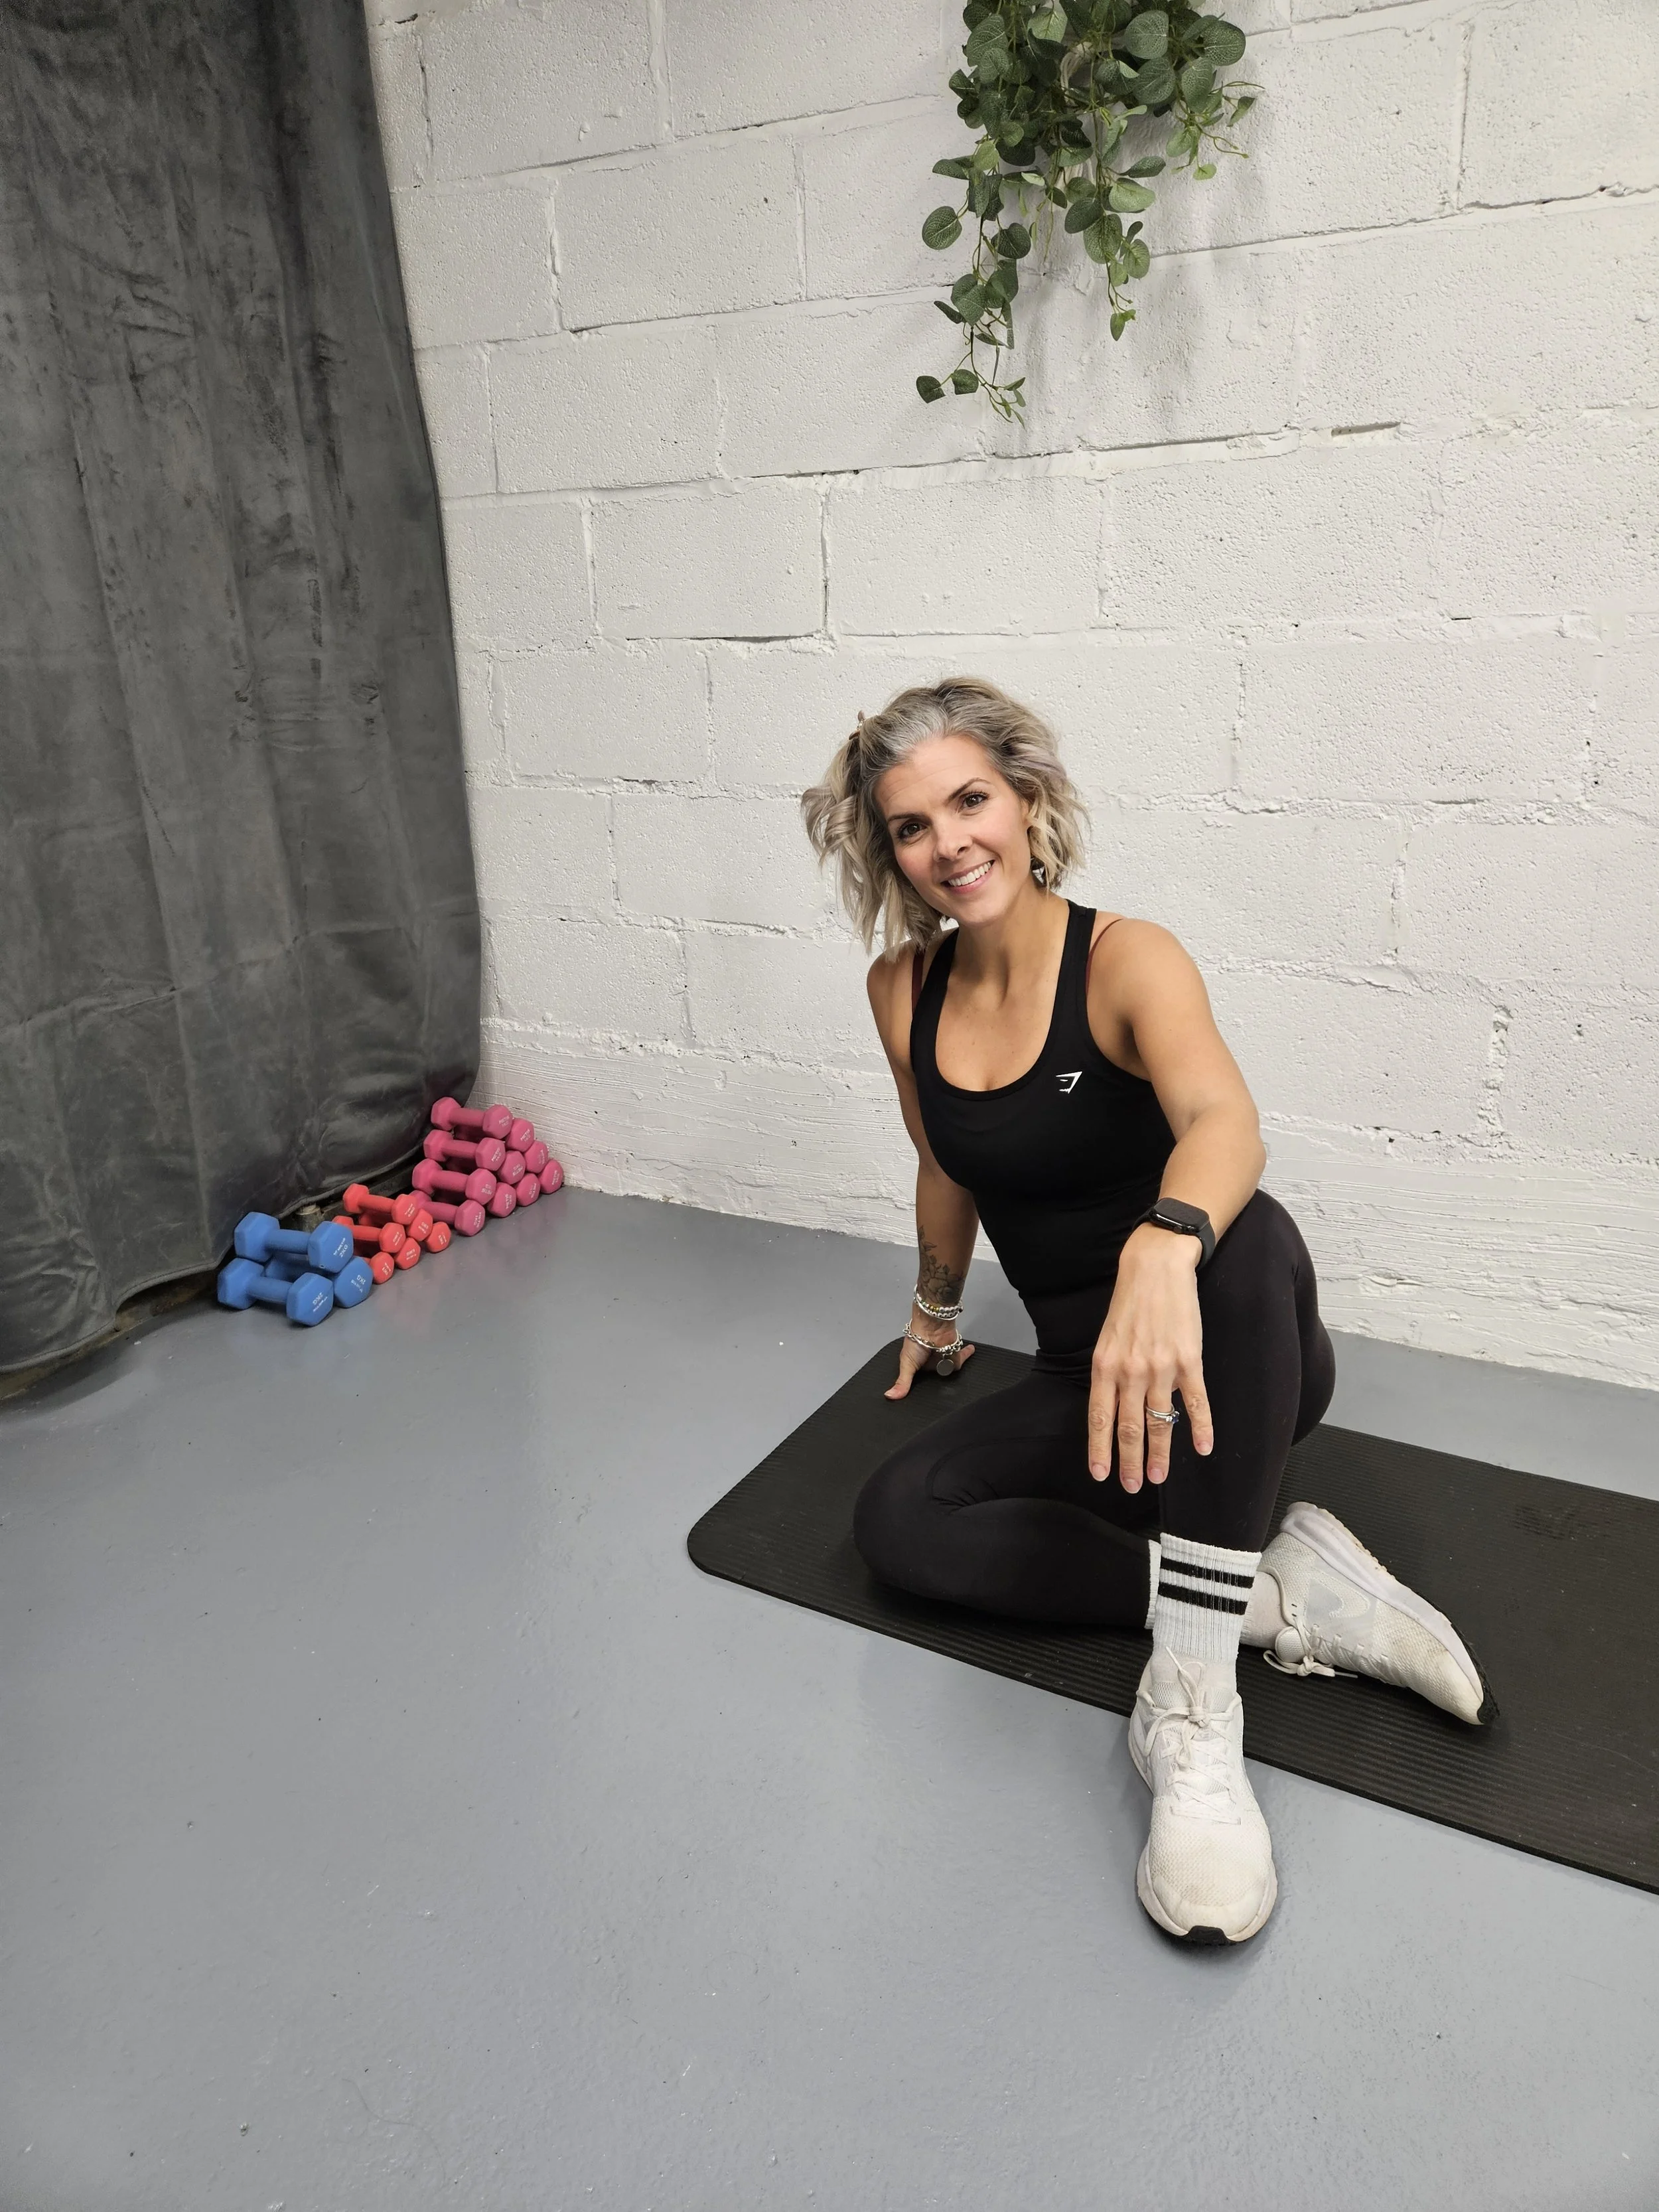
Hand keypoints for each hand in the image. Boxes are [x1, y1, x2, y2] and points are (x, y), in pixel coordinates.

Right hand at [885, 1312, 975, 1398]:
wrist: (931, 1327)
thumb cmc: (915, 1341)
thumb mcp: (906, 1364)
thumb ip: (902, 1382)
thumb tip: (889, 1396)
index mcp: (918, 1365)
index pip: (922, 1380)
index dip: (923, 1385)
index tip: (924, 1394)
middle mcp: (932, 1362)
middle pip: (937, 1376)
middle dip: (938, 1377)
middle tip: (940, 1385)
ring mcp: (944, 1358)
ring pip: (950, 1370)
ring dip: (951, 1366)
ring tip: (949, 1364)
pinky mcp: (955, 1354)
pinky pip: (961, 1361)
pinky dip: (966, 1354)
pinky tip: (970, 1350)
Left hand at [1087, 1226, 1213, 1490]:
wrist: (1156, 1267)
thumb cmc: (1131, 1302)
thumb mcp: (1108, 1338)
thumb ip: (1111, 1373)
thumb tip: (1113, 1407)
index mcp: (1105, 1366)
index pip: (1100, 1417)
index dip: (1100, 1449)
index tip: (1100, 1474)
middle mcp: (1130, 1371)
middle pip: (1129, 1427)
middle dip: (1130, 1461)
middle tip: (1133, 1486)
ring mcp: (1161, 1367)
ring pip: (1160, 1421)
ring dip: (1160, 1453)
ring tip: (1159, 1477)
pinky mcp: (1189, 1361)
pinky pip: (1196, 1403)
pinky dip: (1201, 1428)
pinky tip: (1204, 1448)